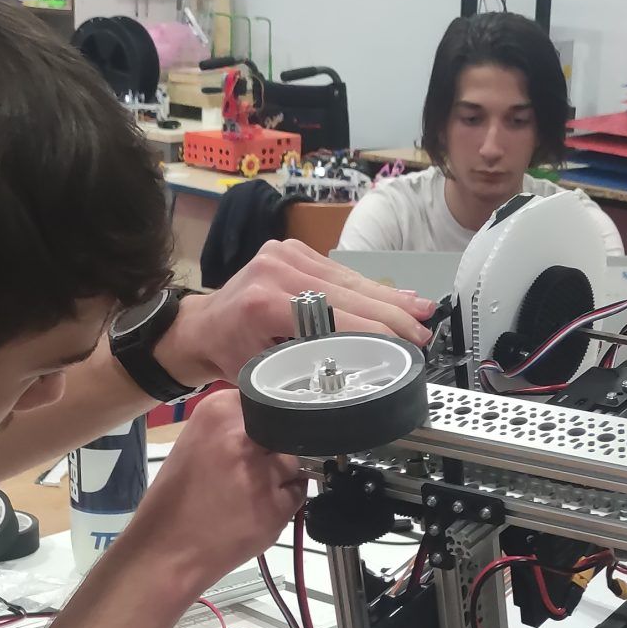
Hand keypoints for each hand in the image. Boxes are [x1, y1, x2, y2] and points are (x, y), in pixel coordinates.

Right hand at [114, 393, 304, 598]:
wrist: (166, 551)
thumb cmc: (175, 502)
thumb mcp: (194, 445)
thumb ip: (231, 428)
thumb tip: (269, 422)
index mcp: (217, 413)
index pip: (267, 401)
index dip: (267, 422)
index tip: (259, 437)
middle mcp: (241, 438)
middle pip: (285, 431)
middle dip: (275, 450)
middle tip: (250, 471)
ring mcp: (261, 473)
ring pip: (295, 463)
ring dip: (282, 477)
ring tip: (251, 494)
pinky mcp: (276, 506)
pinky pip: (298, 494)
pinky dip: (284, 503)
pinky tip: (256, 511)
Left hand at [161, 240, 432, 387]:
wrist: (202, 327)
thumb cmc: (230, 357)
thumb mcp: (266, 373)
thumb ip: (308, 368)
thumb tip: (358, 377)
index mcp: (264, 302)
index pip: (333, 316)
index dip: (373, 334)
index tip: (403, 350)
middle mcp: (276, 269)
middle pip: (347, 293)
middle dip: (391, 316)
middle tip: (423, 335)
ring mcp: (285, 254)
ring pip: (349, 280)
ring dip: (389, 299)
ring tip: (422, 313)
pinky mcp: (293, 250)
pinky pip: (340, 272)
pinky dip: (370, 288)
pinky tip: (397, 297)